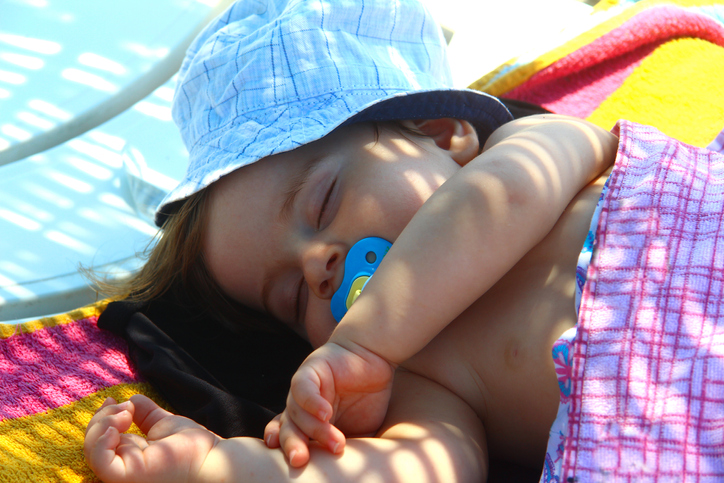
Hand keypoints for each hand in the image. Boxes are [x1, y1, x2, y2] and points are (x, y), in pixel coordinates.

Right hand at [84, 395, 219, 482]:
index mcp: (130, 455)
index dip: (102, 417)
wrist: (212, 459)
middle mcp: (124, 465)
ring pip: (92, 450)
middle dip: (103, 417)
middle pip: (93, 442)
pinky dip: (100, 441)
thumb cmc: (193, 447)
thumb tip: (130, 399)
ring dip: (102, 424)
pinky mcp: (127, 476)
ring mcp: (123, 472)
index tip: (114, 400)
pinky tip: (116, 428)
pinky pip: (101, 462)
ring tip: (125, 414)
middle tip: (125, 408)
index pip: (102, 437)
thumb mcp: (163, 424)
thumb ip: (146, 413)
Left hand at [264, 341, 395, 466]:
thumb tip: (345, 471)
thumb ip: (347, 447)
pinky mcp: (310, 370)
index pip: (289, 439)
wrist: (374, 356)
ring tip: (337, 443)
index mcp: (307, 422)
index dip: (286, 450)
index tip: (291, 465)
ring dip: (316, 429)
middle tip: (300, 461)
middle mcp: (300, 405)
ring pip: (296, 411)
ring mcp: (303, 387)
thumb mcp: (360, 430)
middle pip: (287, 428)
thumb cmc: (368, 397)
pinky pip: (303, 388)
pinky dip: (312, 402)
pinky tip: (325, 413)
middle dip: (293, 445)